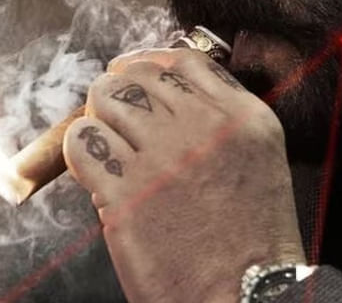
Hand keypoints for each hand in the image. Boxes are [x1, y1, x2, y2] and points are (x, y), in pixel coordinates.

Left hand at [64, 48, 305, 302]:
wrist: (244, 296)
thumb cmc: (252, 241)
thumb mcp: (261, 162)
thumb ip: (224, 122)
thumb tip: (168, 97)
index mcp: (244, 118)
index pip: (185, 61)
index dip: (149, 62)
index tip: (132, 71)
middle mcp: (204, 127)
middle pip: (140, 76)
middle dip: (118, 86)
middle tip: (110, 107)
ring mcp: (163, 156)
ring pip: (106, 100)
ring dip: (98, 115)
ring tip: (104, 138)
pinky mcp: (124, 192)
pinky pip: (83, 142)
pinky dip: (80, 147)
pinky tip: (91, 164)